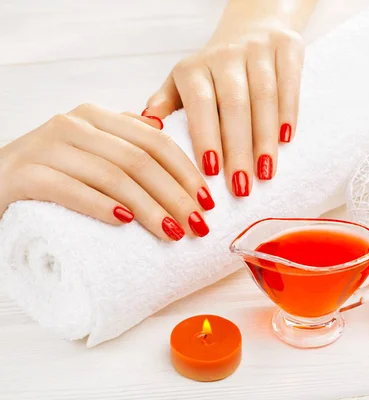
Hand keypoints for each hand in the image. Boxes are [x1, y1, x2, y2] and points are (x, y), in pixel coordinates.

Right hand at [0, 104, 213, 240]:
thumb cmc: (52, 174)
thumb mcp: (90, 151)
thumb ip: (123, 143)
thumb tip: (170, 141)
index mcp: (97, 117)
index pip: (156, 141)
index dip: (186, 172)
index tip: (209, 202)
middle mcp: (73, 124)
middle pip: (139, 160)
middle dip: (176, 195)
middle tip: (198, 225)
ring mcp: (46, 146)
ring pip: (112, 175)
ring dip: (149, 207)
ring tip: (172, 232)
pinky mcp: (23, 174)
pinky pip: (69, 188)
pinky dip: (100, 205)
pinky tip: (124, 221)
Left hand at [143, 0, 315, 196]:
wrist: (252, 28)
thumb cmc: (213, 71)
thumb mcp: (182, 83)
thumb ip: (165, 104)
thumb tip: (144, 125)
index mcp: (194, 68)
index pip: (200, 104)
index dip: (206, 137)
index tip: (212, 172)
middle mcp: (225, 55)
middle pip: (235, 105)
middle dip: (238, 149)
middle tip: (242, 187)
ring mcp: (258, 49)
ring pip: (264, 97)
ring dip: (265, 138)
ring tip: (266, 172)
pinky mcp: (287, 47)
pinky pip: (290, 81)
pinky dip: (289, 112)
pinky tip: (286, 139)